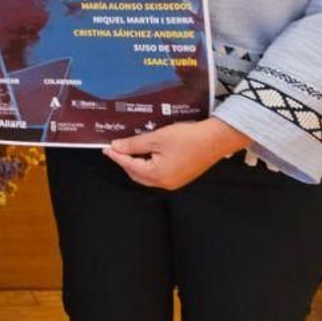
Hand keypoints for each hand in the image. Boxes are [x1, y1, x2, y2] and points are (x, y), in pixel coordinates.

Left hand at [104, 119, 249, 190]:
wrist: (216, 139)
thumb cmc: (187, 137)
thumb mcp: (156, 138)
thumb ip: (134, 144)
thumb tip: (116, 147)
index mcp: (157, 175)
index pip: (129, 165)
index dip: (116, 155)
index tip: (106, 148)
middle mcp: (165, 183)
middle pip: (137, 174)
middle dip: (125, 161)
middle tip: (116, 148)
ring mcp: (174, 181)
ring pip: (147, 174)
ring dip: (137, 163)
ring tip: (129, 148)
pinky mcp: (181, 176)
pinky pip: (158, 173)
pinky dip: (149, 164)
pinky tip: (146, 152)